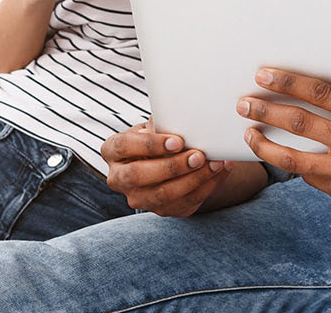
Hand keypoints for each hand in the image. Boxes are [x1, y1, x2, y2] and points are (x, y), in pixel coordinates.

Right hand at [101, 123, 232, 216]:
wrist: (161, 158)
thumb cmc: (156, 136)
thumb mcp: (153, 126)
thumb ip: (161, 124)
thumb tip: (183, 119)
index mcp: (112, 150)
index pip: (125, 146)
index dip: (151, 145)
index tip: (178, 141)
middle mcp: (118, 178)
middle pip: (139, 176)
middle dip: (172, 166)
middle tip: (199, 156)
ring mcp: (137, 198)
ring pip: (163, 195)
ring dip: (193, 179)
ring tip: (215, 164)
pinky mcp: (160, 211)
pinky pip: (183, 204)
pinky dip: (205, 188)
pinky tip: (219, 173)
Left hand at [238, 71, 330, 204]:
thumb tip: (317, 86)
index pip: (320, 93)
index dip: (288, 82)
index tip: (263, 75)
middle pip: (300, 124)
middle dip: (265, 111)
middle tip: (242, 103)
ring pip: (294, 160)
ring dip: (265, 145)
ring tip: (248, 133)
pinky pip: (309, 176)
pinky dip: (293, 163)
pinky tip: (280, 153)